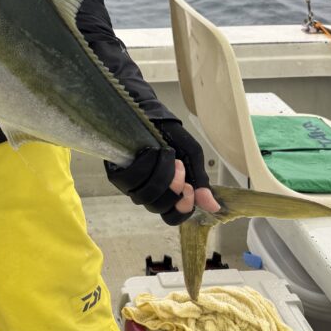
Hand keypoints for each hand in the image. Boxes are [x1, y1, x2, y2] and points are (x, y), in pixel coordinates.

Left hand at [105, 119, 220, 225]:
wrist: (152, 113)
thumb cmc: (171, 136)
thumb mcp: (192, 157)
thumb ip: (200, 182)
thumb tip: (214, 207)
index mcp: (168, 194)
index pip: (173, 217)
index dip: (182, 208)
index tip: (189, 189)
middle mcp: (148, 193)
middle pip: (159, 208)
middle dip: (172, 187)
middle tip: (179, 166)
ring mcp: (131, 185)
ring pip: (145, 195)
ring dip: (161, 174)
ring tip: (168, 155)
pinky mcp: (117, 172)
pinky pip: (129, 180)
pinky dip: (144, 166)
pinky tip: (151, 152)